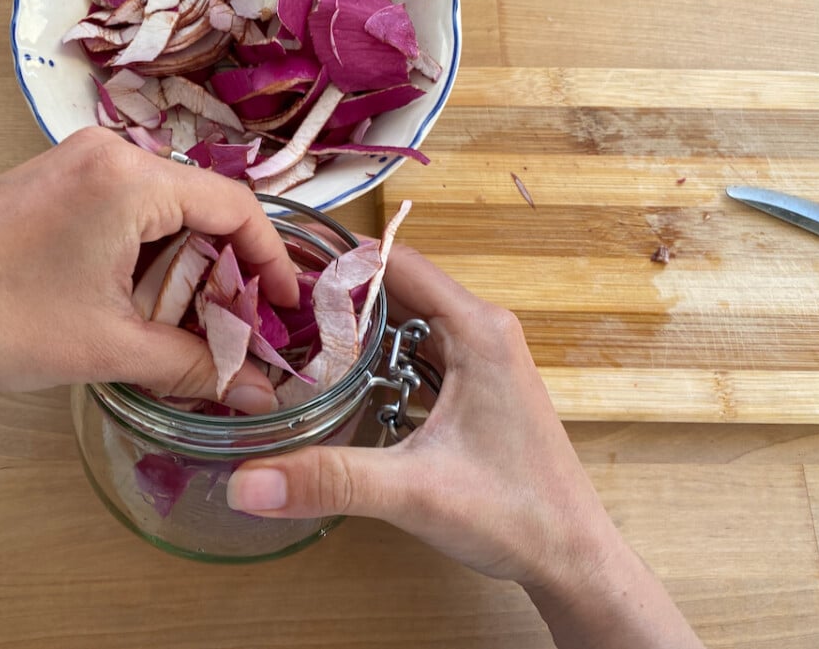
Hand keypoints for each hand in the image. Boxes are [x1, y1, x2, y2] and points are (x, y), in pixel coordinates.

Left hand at [0, 126, 297, 412]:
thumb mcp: (108, 346)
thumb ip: (193, 365)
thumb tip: (256, 395)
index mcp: (130, 177)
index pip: (235, 206)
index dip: (271, 261)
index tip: (287, 311)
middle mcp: (105, 154)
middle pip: (198, 206)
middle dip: (225, 271)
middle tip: (236, 330)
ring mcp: (69, 165)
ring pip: (158, 212)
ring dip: (182, 269)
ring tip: (184, 328)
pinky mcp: (44, 186)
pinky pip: (119, 213)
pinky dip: (142, 258)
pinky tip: (133, 306)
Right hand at [226, 245, 620, 587]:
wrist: (573, 559)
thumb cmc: (518, 516)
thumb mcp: (415, 492)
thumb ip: (330, 479)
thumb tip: (246, 483)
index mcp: (478, 330)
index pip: (396, 261)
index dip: (336, 258)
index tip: (279, 265)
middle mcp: (481, 331)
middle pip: (394, 287)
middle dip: (334, 293)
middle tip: (268, 304)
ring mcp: (479, 358)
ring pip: (402, 320)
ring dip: (353, 326)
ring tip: (288, 334)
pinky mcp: (473, 387)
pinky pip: (414, 351)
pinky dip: (373, 357)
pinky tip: (334, 380)